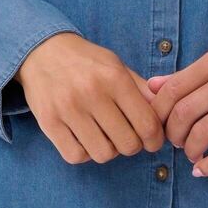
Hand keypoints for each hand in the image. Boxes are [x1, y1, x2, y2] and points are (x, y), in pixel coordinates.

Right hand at [16, 33, 166, 163]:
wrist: (42, 51)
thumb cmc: (86, 62)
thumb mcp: (116, 66)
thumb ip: (142, 90)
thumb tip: (165, 114)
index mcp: (114, 78)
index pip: (147, 124)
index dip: (155, 140)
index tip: (152, 141)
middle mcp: (92, 93)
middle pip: (127, 144)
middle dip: (132, 145)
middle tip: (127, 137)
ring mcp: (68, 109)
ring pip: (103, 154)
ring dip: (108, 150)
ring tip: (104, 136)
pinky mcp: (49, 122)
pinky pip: (76, 156)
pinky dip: (84, 152)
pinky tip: (85, 138)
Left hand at [145, 47, 207, 176]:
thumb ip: (189, 76)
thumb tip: (150, 86)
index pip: (173, 87)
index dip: (158, 113)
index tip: (158, 127)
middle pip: (184, 110)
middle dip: (172, 134)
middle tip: (175, 143)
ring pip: (203, 131)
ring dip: (190, 150)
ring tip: (191, 154)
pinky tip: (203, 169)